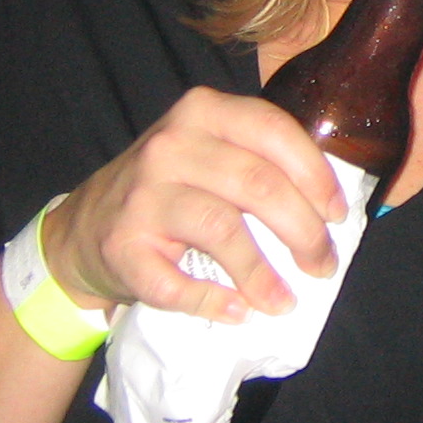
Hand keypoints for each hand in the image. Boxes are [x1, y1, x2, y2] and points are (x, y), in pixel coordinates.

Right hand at [39, 86, 345, 321]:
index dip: (315, 176)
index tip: (338, 215)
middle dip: (303, 231)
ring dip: (262, 274)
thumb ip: (260, 160)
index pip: (273, 131)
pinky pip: (177, 282)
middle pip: (257, 183)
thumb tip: (330, 207)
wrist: (84, 229)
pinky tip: (239, 311)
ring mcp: (142, 196)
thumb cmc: (170, 189)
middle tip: (323, 264)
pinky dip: (214, 302)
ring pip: (221, 230)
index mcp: (203, 111)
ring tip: (285, 301)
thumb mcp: (209, 152)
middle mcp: (170, 145)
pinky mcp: (123, 247)